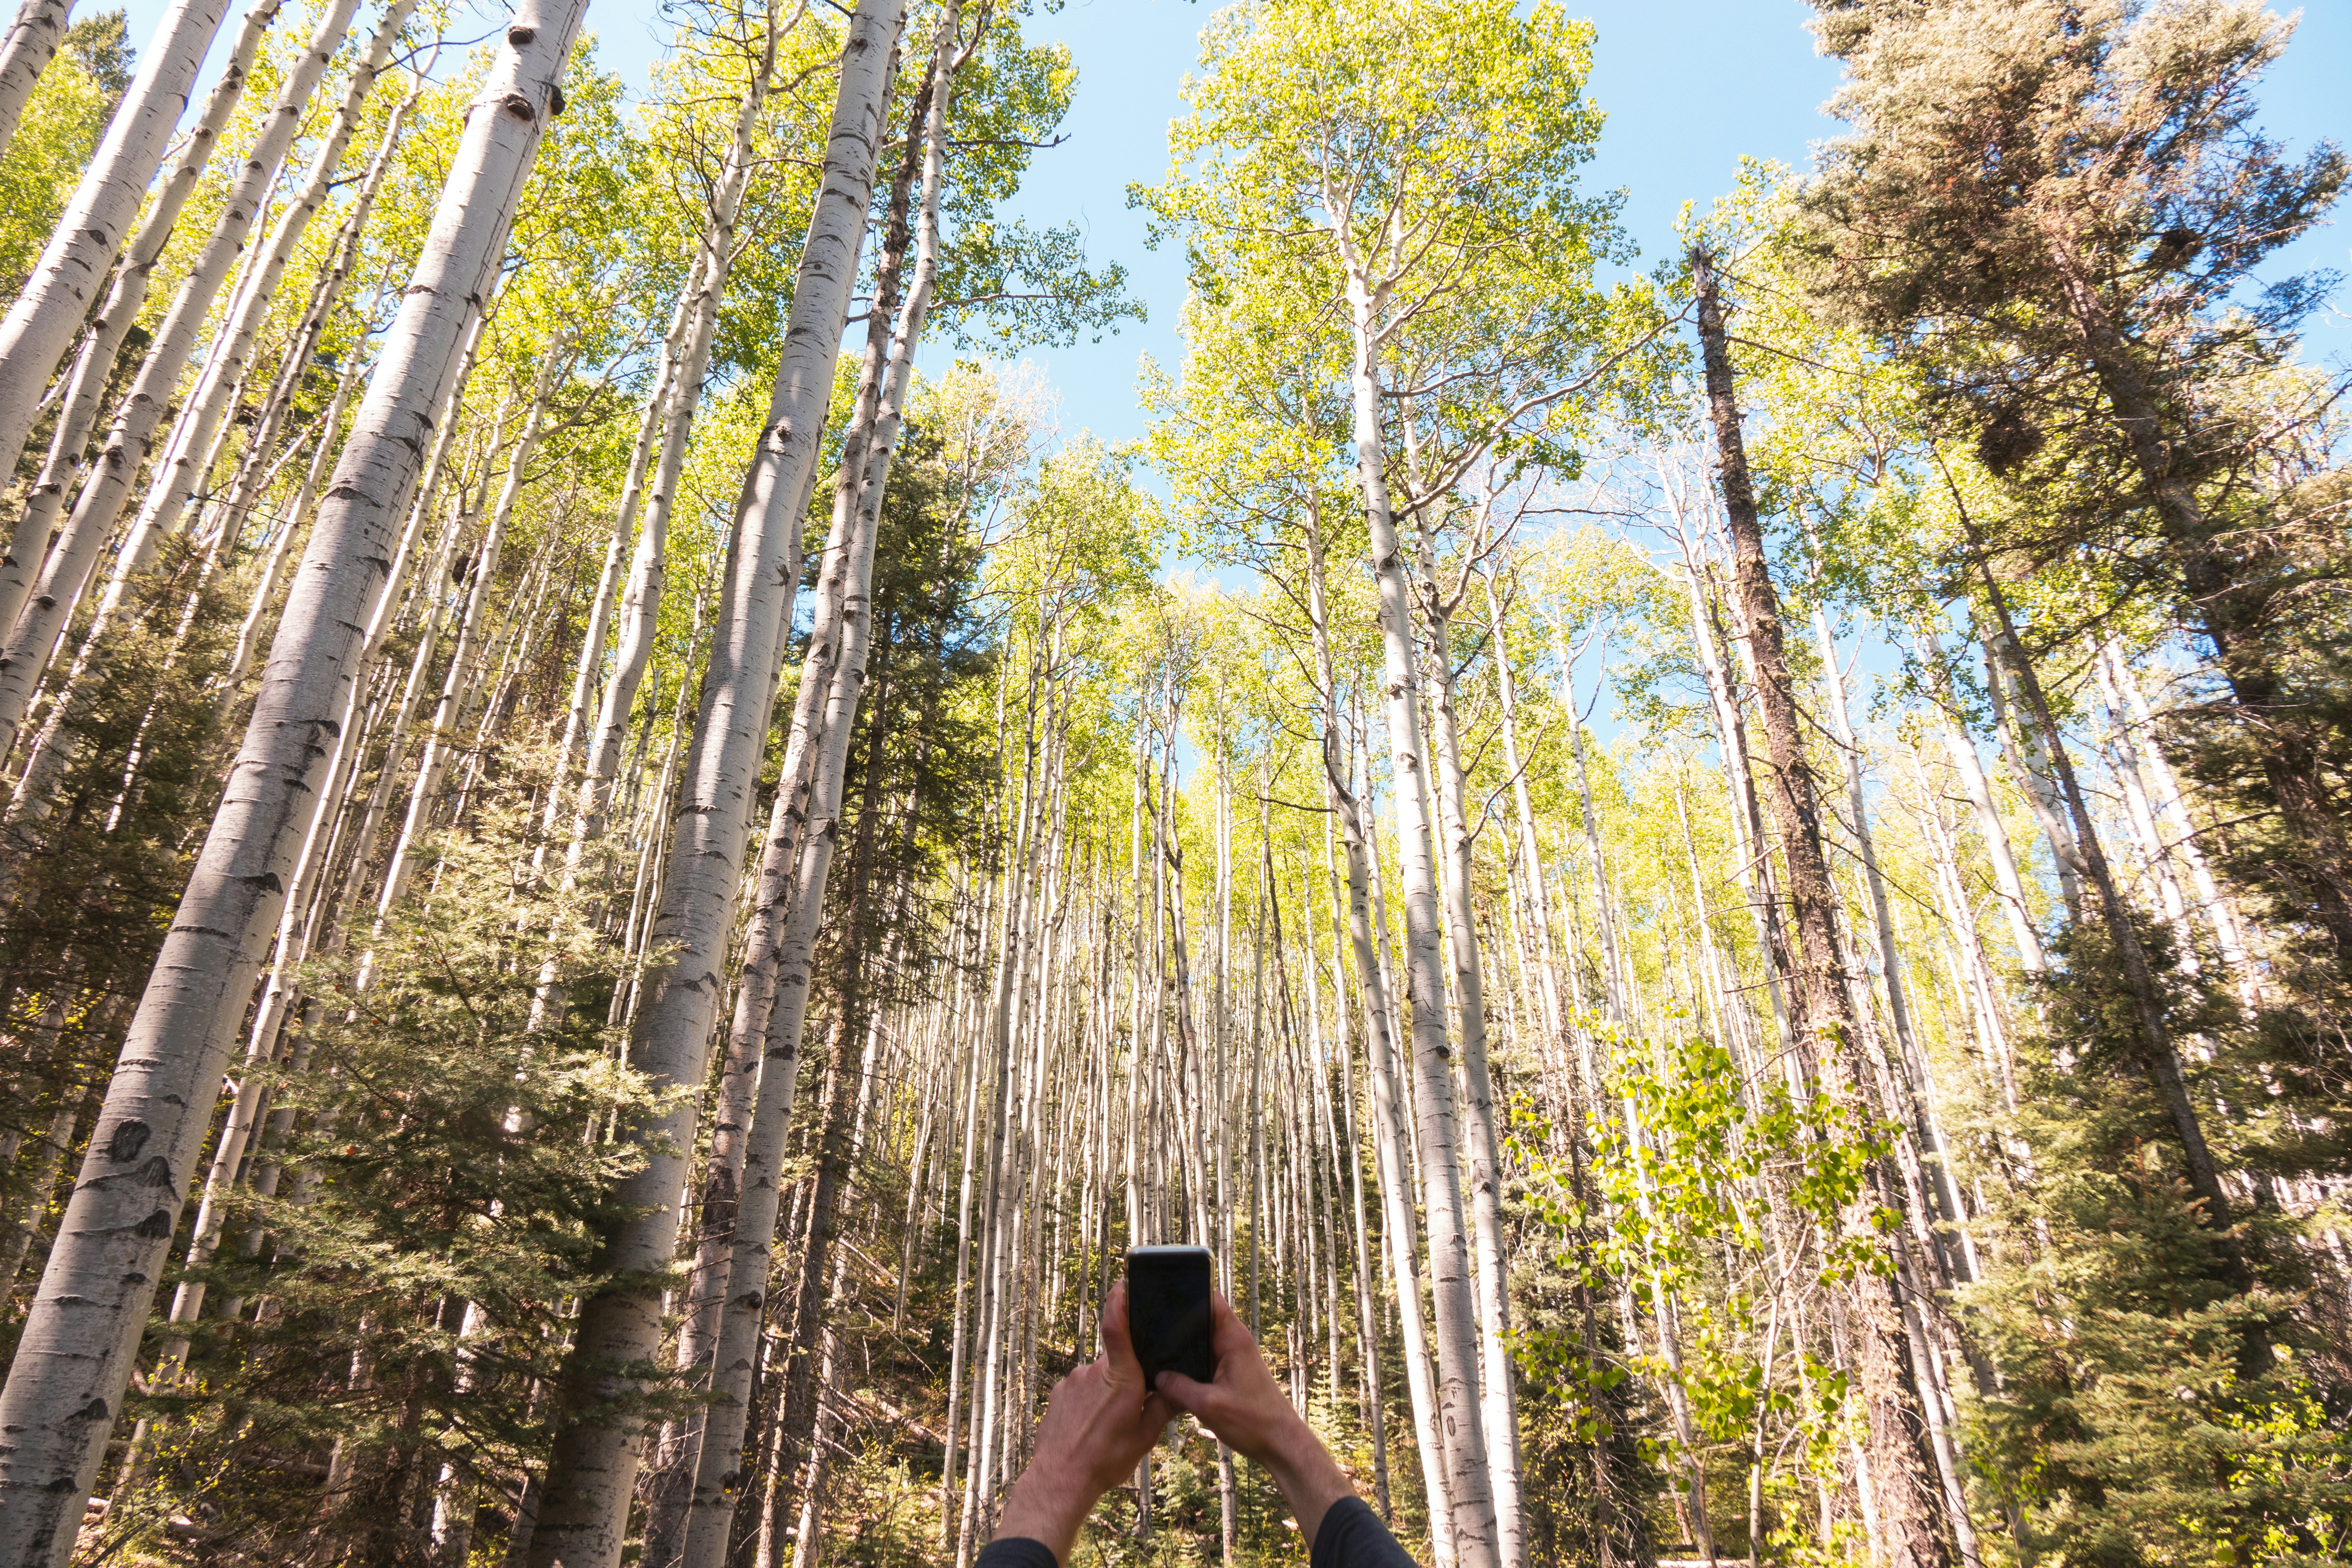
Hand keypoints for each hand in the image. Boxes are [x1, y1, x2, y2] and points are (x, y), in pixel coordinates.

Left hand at [992, 1279, 1176, 1561]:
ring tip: (1106, 1428)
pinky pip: (1080, 1389)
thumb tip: (1178, 1390)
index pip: (1117, 1327)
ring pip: (1098, 1377)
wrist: (1061, 1480)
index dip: (1120, 1301)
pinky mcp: (1058, 1392)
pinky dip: (1088, 1403)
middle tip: (1130, 1409)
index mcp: (1121, 1379)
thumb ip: (1163, 1408)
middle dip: (1127, 1377)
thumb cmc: (1106, 1460)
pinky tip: (1089, 1428)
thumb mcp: (1145, 1437)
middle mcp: (1094, 1372)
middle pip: (1117, 1361)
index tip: (1124, 1282)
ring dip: (1106, 1394)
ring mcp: (1072, 1381)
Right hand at [1152, 1291, 1356, 1544]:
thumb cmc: (1253, 1422)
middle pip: (1201, 1319)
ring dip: (1182, 1344)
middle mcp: (1234, 1342)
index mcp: (1233, 1338)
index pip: (1210, 1300)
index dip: (1187, 1292)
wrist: (1280, 1443)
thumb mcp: (1208, 1405)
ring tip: (1152, 1345)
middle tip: (1146, 1323)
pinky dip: (1190, 1362)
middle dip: (1176, 1320)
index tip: (1159, 1294)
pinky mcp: (1230, 1372)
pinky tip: (1169, 1370)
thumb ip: (1179, 1388)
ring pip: (1201, 1341)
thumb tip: (1156, 1376)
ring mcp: (1232, 1357)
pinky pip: (1205, 1358)